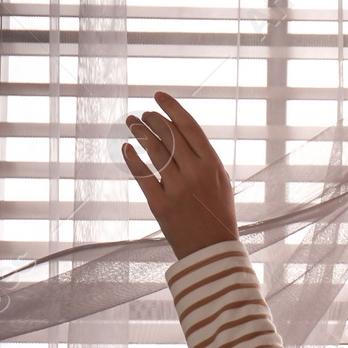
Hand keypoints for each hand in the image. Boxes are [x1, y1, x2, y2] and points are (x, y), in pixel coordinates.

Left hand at [121, 91, 239, 259]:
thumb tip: (179, 134)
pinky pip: (142, 175)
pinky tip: (126, 147)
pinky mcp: (160, 204)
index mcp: (213, 165)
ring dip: (140, 133)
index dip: (172, 108)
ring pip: (154, 151)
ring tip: (131, 124)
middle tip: (142, 114)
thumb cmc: (217, 214)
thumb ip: (203, 159)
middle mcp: (195, 173)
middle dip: (153, 120)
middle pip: (169, 136)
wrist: (213, 251)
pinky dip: (132, 158)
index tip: (158, 96)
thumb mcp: (220, 183)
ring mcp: (177, 188)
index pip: (189, 127)